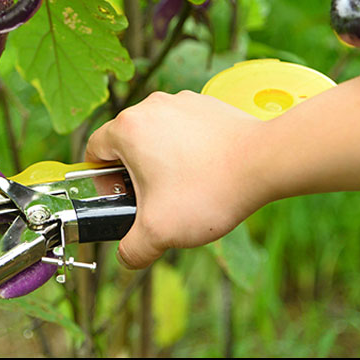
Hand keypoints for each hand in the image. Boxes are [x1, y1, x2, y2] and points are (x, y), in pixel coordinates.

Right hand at [85, 90, 266, 268]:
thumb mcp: (157, 233)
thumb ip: (132, 251)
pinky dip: (186, 153)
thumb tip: (128, 257)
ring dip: (160, 165)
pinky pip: (184, 132)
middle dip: (133, 176)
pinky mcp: (208, 105)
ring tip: (182, 192)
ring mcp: (182, 102)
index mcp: (128, 128)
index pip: (94, 152)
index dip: (99, 181)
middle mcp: (152, 106)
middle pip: (126, 145)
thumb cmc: (208, 191)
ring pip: (156, 138)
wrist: (265, 163)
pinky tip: (203, 177)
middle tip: (152, 204)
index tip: (118, 199)